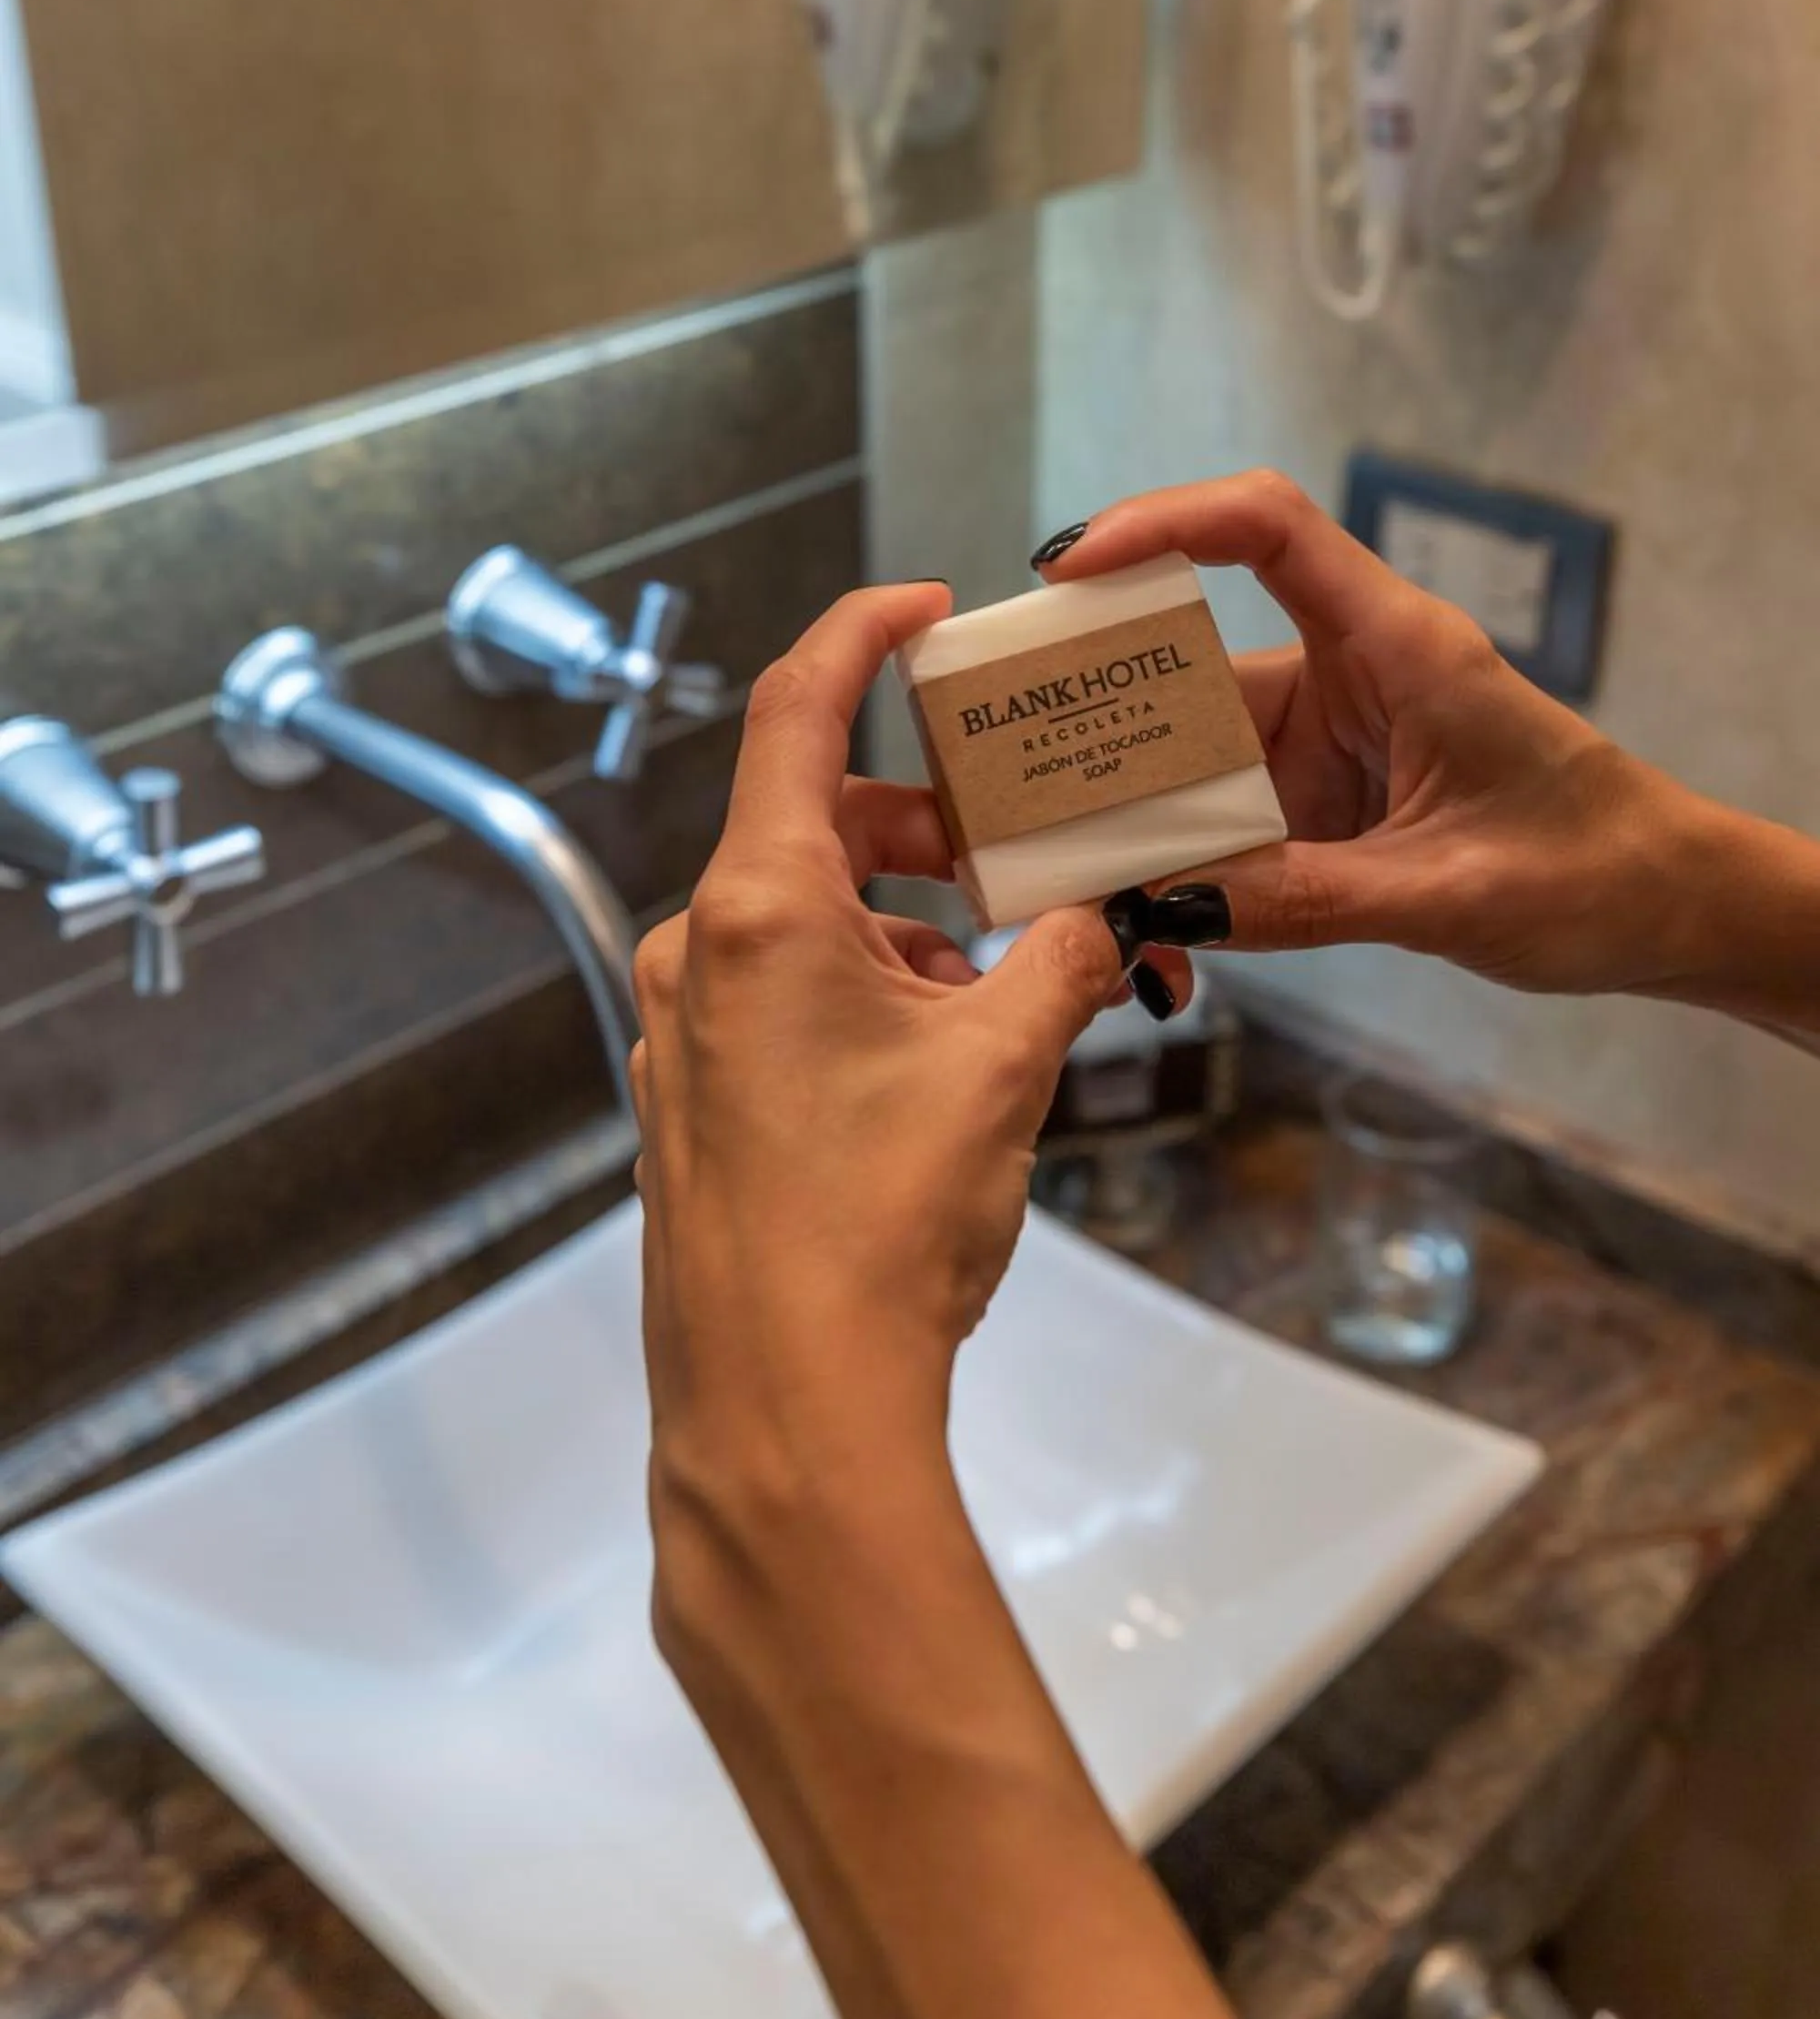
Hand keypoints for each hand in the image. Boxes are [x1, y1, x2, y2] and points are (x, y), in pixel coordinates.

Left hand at [633, 581, 1256, 2018]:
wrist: (785, 1409)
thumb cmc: (881, 1226)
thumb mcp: (1005, 1069)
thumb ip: (1068, 963)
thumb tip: (1114, 920)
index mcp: (759, 908)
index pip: (799, 712)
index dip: (863, 636)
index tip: (928, 609)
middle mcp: (699, 954)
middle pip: (815, 828)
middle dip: (928, 825)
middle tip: (1025, 850)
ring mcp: (685, 1036)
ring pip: (805, 925)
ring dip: (906, 926)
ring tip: (1011, 985)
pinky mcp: (696, 1107)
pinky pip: (781, 1003)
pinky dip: (864, 993)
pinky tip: (945, 1063)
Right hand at [1039, 471, 1720, 996]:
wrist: (1671, 910)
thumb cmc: (1594, 872)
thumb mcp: (1448, 893)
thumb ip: (1306, 899)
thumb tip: (1159, 906)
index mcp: (1396, 645)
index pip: (1265, 528)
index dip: (1160, 524)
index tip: (1065, 570)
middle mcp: (1350, 674)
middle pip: (1194, 662)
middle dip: (1104, 721)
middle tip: (1012, 777)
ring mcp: (1331, 739)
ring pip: (1197, 754)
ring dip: (1139, 817)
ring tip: (1074, 888)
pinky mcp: (1324, 800)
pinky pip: (1227, 818)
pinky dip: (1184, 866)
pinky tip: (1155, 927)